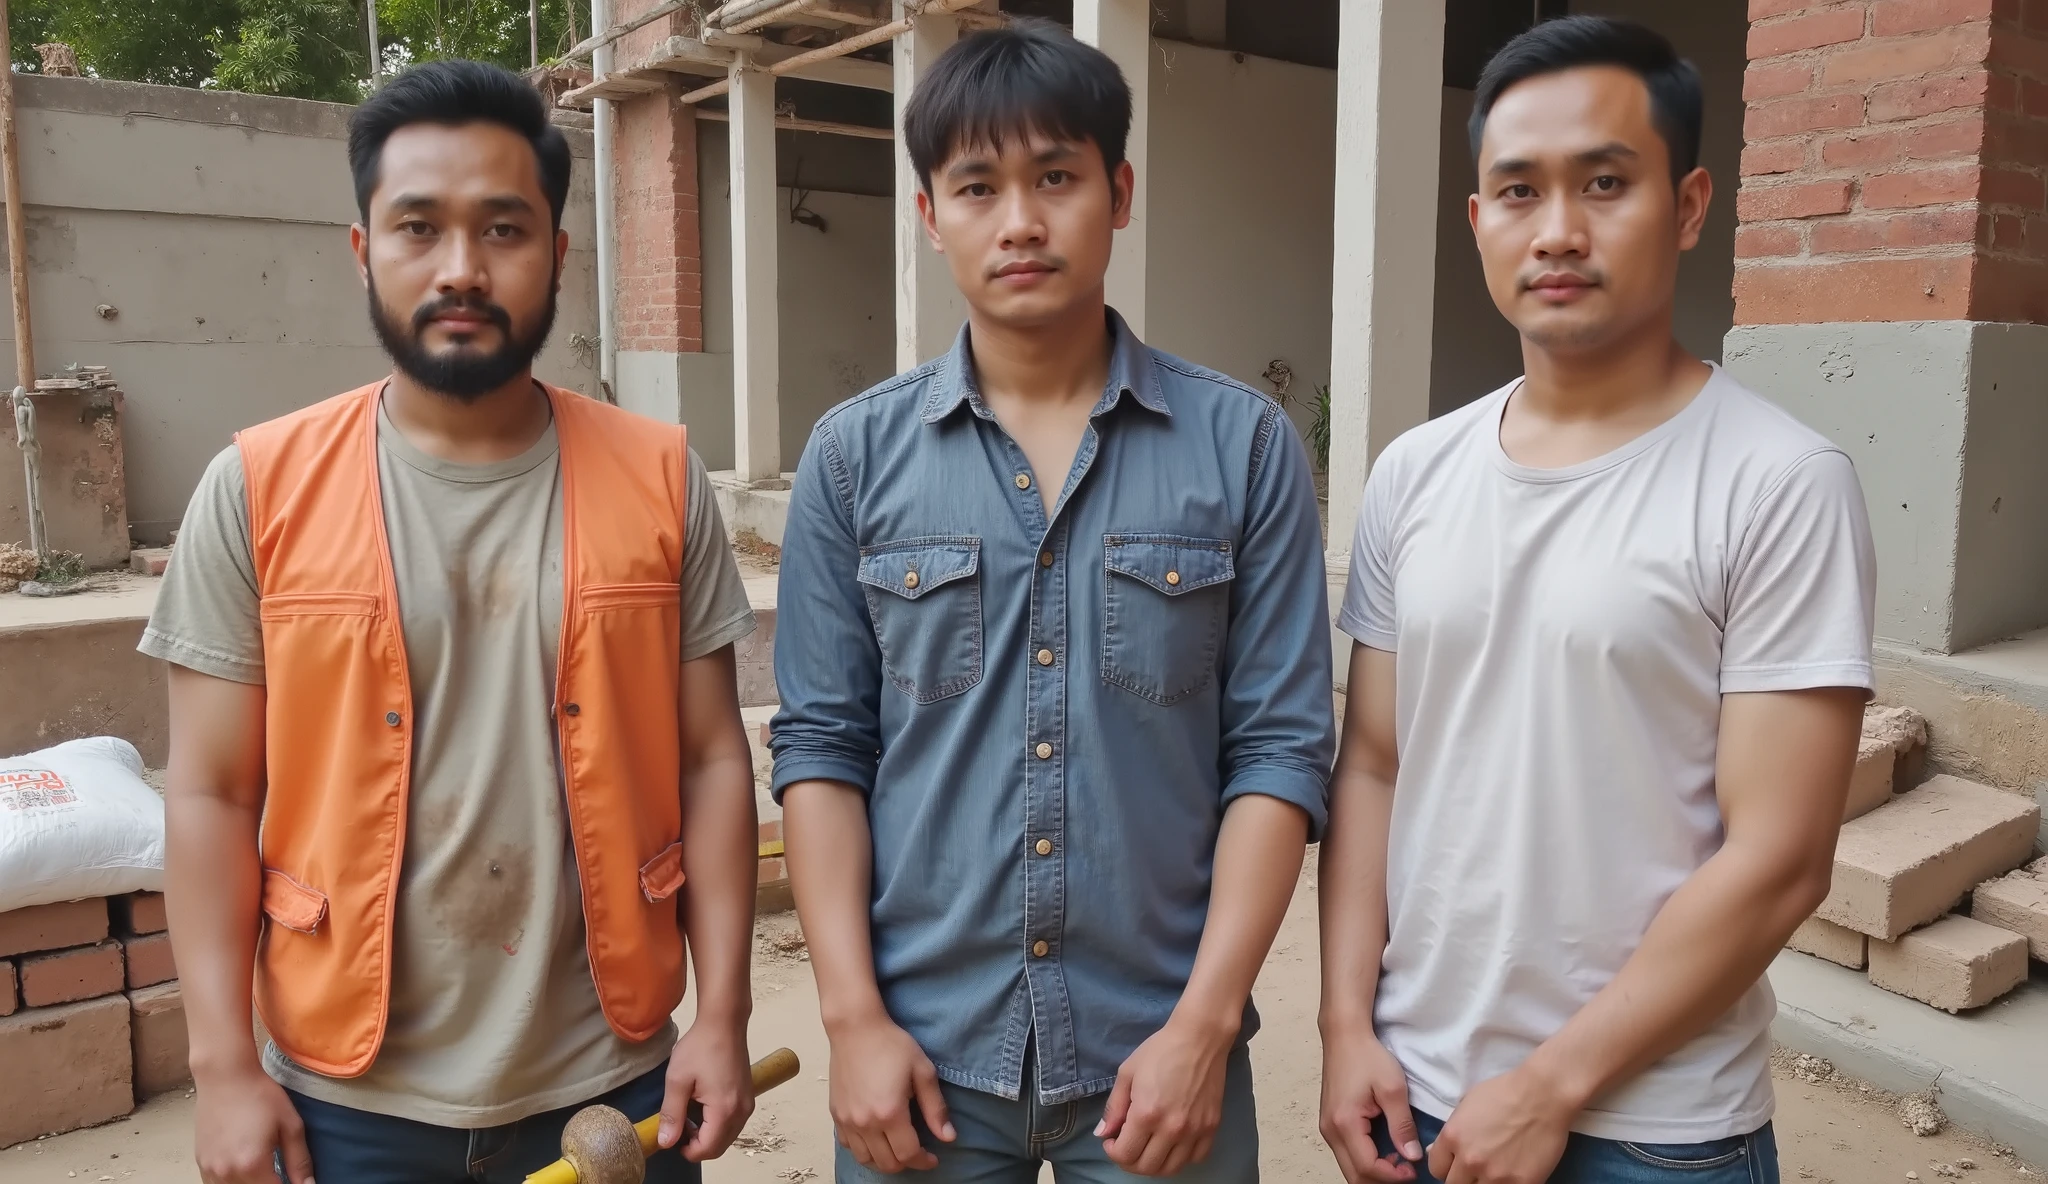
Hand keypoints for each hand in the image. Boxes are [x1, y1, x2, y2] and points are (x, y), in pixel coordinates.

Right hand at [193, 1065, 313, 1183]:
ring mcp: (210, 1169)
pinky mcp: (200, 1163)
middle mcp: (227, 1173)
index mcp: (252, 1165)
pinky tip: (243, 1170)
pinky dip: (232, 1183)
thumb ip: (299, 1161)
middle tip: (280, 1174)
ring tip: (264, 1171)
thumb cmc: (261, 1096)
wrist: (225, 1076)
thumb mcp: (291, 1125)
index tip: (295, 1180)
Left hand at [658, 1018, 756, 1160]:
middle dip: (697, 1145)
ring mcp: (748, 1103)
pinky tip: (703, 1107)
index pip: (708, 1149)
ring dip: (708, 1136)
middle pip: (720, 1147)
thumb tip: (665, 1142)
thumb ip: (671, 1114)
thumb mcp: (677, 1080)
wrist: (724, 1022)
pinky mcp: (748, 1096)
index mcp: (725, 1110)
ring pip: (727, 1136)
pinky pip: (733, 1123)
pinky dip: (718, 1125)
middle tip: (679, 1127)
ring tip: (689, 1116)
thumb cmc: (699, 1047)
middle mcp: (742, 1111)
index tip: (671, 1136)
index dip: (687, 1151)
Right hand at [827, 1011, 954, 1172]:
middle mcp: (866, 1123)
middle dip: (906, 1163)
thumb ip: (935, 1108)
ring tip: (897, 1148)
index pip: (908, 1154)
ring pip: (866, 1159)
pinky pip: (849, 1146)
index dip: (924, 1161)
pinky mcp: (836, 1114)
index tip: (933, 1157)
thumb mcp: (922, 1071)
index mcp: (890, 1113)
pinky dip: (864, 1150)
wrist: (855, 1028)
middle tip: (918, 1152)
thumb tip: (948, 1137)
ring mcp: (847, 1120)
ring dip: (884, 1161)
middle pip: (887, 1163)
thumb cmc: (892, 1045)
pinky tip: (875, 1139)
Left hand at [1096, 1016, 1232, 1175]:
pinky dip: (1182, 1158)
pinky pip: (1197, 1158)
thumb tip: (1103, 1134)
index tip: (1112, 1140)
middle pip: (1147, 1167)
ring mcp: (1195, 1130)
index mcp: (1146, 1113)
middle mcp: (1172, 1128)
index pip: (1125, 1154)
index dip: (1113, 1152)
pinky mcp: (1212, 1126)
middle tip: (1127, 1145)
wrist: (1200, 1038)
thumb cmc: (1160, 1051)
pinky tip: (1173, 1143)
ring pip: (1172, 1168)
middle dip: (1130, 1161)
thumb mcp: (1127, 1073)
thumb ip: (1113, 1107)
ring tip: (1148, 1147)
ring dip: (1155, 1163)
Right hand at [1319, 1025, 1421, 1182]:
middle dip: (1382, 1179)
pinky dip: (1366, 1160)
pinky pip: (1348, 1153)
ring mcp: (1327, 1128)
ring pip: (1349, 1167)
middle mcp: (1330, 1130)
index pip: (1367, 1167)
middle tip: (1407, 1170)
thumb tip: (1412, 1156)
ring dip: (1374, 1171)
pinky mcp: (1331, 1123)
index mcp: (1345, 1123)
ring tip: (1399, 1160)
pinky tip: (1385, 1149)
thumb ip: (1402, 1125)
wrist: (1344, 1035)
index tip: (1414, 1169)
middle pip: (1354, 1175)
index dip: (1393, 1176)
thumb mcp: (1393, 1089)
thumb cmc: (1367, 1056)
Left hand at [1427, 1067, 1574, 1183]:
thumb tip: (1434, 1151)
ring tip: (1494, 1172)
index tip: (1458, 1163)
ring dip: (1482, 1183)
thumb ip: (1451, 1132)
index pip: (1436, 1168)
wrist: (1544, 1094)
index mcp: (1452, 1138)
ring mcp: (1495, 1175)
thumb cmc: (1505, 1092)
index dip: (1447, 1166)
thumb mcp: (1467, 1105)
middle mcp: (1469, 1160)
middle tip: (1477, 1169)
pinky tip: (1511, 1175)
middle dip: (1463, 1177)